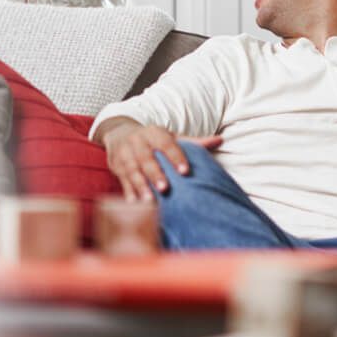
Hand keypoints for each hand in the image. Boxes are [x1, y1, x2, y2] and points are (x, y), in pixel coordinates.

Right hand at [104, 124, 221, 201]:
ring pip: (132, 171)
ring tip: (150, 200)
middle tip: (165, 188)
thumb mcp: (170, 137)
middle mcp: (138, 142)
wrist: (120, 132)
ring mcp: (125, 154)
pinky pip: (122, 180)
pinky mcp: (116, 167)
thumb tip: (220, 140)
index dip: (176, 157)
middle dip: (155, 174)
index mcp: (154, 133)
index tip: (185, 171)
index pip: (166, 144)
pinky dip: (129, 192)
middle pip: (147, 159)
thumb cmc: (153, 139)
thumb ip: (194, 142)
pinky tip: (135, 204)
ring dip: (140, 186)